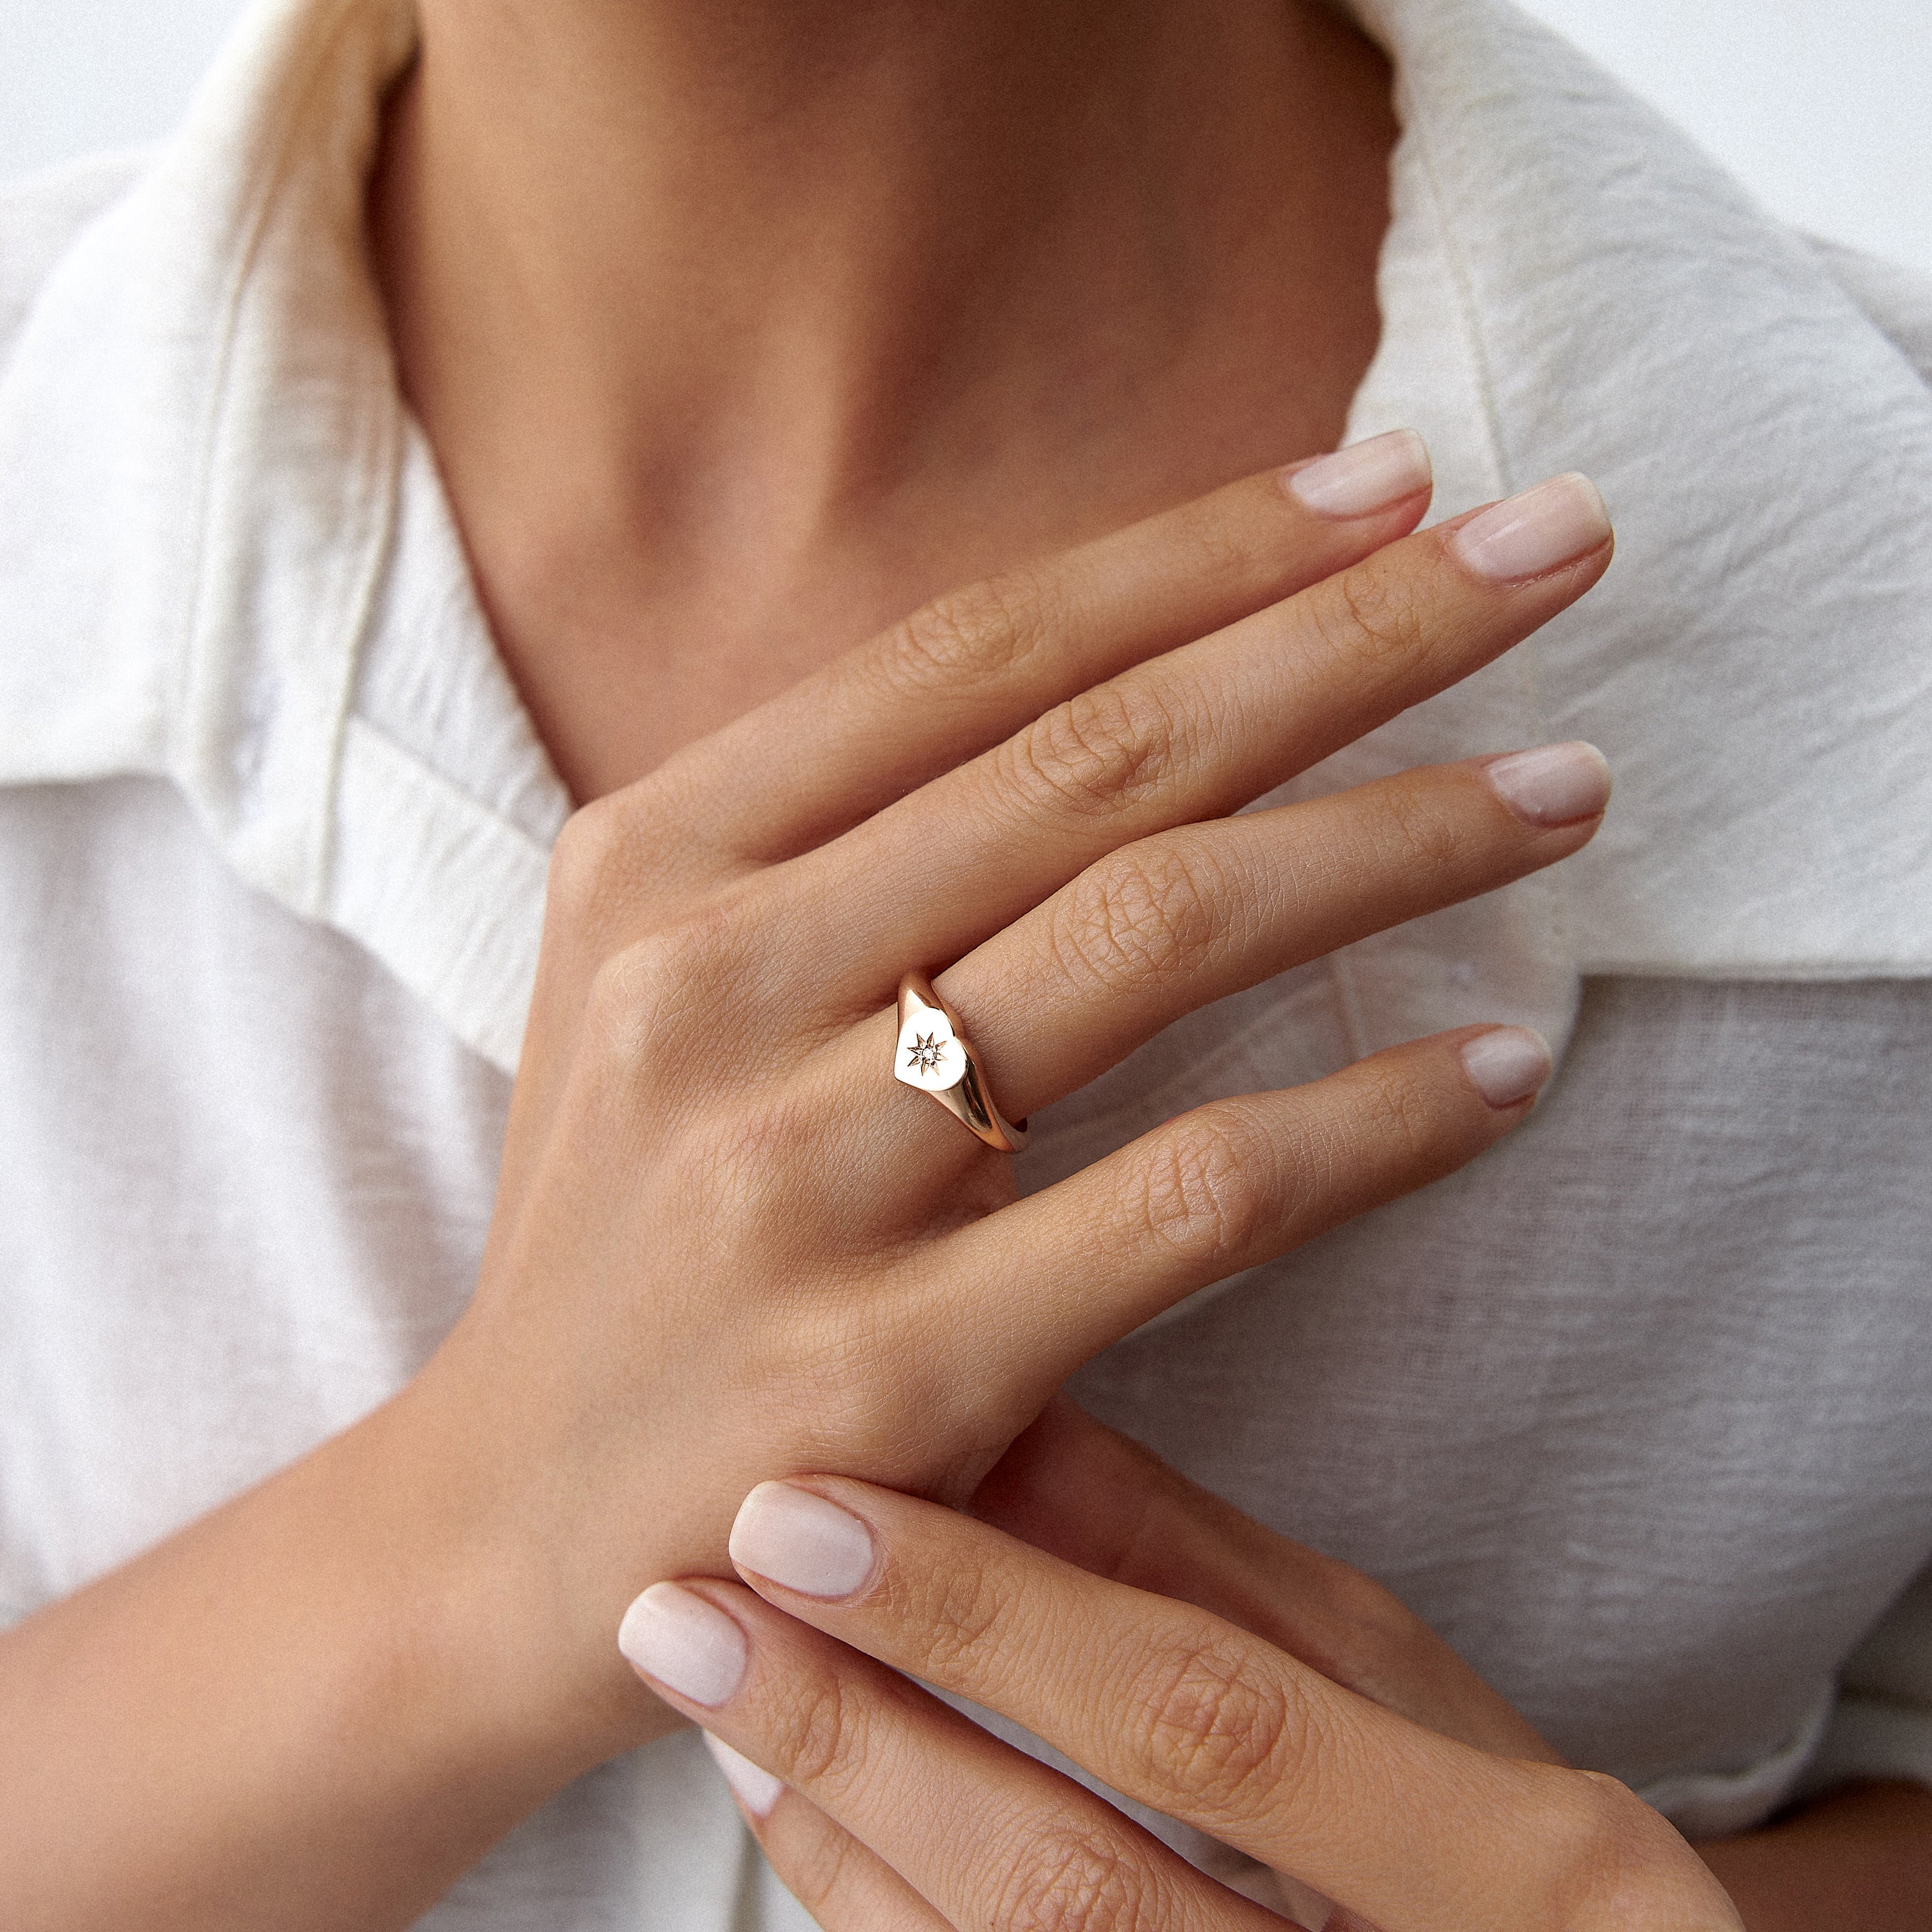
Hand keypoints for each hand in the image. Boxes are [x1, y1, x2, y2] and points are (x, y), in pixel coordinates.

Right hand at [420, 440, 1614, 1746]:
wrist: (515, 1524)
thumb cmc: (632, 1227)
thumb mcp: (668, 982)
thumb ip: (842, 836)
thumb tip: (1123, 678)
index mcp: (660, 858)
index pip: (976, 651)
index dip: (1204, 551)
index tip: (1390, 484)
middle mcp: (713, 983)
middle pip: (1097, 756)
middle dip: (1354, 633)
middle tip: (1553, 547)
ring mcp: (797, 1178)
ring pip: (1159, 934)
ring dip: (1401, 840)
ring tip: (1567, 790)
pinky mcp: (892, 1372)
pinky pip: (1192, 1197)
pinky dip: (1373, 1120)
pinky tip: (1500, 1070)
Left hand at [623, 1400, 1742, 1930]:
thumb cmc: (1511, 1847)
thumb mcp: (1407, 1695)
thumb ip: (1215, 1573)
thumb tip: (1010, 1418)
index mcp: (1517, 1867)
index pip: (1200, 1721)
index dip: (990, 1618)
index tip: (805, 1513)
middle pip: (1066, 1888)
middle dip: (858, 1742)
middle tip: (688, 1612)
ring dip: (838, 1828)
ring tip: (712, 1685)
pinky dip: (867, 1905)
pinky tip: (790, 1803)